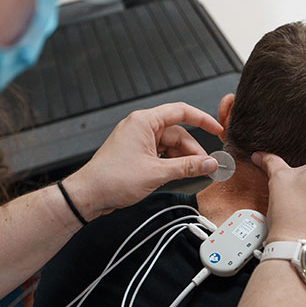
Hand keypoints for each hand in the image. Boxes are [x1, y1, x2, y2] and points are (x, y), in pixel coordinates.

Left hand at [63, 102, 222, 220]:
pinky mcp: (135, 153)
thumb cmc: (112, 179)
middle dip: (192, 150)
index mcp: (144, 121)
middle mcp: (140, 127)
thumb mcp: (157, 173)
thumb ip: (187, 167)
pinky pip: (160, 153)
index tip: (217, 129)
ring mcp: (137, 140)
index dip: (202, 119)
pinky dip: (171, 163)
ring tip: (193, 173)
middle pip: (177, 132)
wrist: (88, 195)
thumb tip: (209, 163)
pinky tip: (178, 174)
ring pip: (170, 145)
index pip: (180, 111)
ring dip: (182, 159)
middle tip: (206, 166)